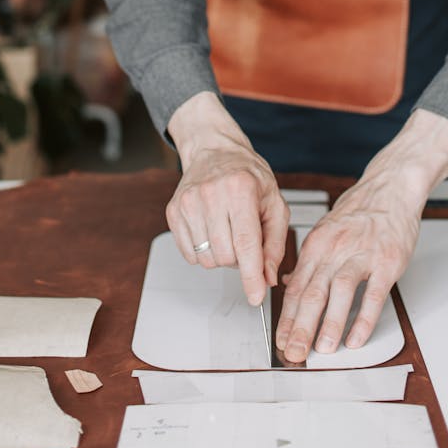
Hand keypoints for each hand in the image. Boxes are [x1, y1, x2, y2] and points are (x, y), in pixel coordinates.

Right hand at [165, 92, 289, 305]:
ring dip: (221, 256)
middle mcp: (211, 194)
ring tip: (227, 231)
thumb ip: (274, 243)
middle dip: (239, 259)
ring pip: (206, 259)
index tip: (256, 297)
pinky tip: (211, 230)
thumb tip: (268, 278)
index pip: (245, 243)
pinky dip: (204, 252)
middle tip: (244, 238)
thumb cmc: (249, 176)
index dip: (251, 275)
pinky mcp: (173, 211)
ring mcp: (188, 202)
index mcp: (241, 189)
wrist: (215, 151)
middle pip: (225, 256)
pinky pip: (189, 254)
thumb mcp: (274, 203)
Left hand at [275, 107, 447, 362]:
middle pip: (313, 292)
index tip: (282, 340)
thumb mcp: (326, 230)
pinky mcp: (388, 261)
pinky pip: (374, 294)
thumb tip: (289, 285)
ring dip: (329, 324)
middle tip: (294, 353)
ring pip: (340, 292)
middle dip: (301, 327)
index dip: (287, 318)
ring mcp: (362, 255)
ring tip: (322, 349)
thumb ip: (309, 261)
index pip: (297, 287)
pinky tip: (356, 337)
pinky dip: (364, 318)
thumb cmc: (360, 210)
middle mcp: (335, 249)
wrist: (391, 187)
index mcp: (317, 244)